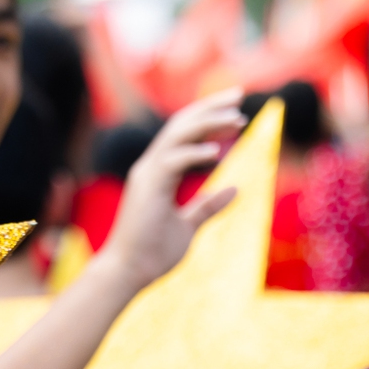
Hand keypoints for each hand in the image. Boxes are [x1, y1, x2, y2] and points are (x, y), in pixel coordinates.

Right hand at [106, 89, 243, 289]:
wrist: (128, 273)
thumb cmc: (153, 252)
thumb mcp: (189, 226)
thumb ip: (209, 206)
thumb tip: (235, 189)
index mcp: (159, 172)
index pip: (185, 134)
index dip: (209, 118)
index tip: (237, 111)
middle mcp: (151, 166)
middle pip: (181, 123)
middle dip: (210, 107)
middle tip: (240, 95)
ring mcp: (147, 174)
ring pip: (177, 134)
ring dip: (208, 122)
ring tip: (237, 118)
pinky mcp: (148, 187)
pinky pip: (173, 161)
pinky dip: (194, 152)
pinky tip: (217, 152)